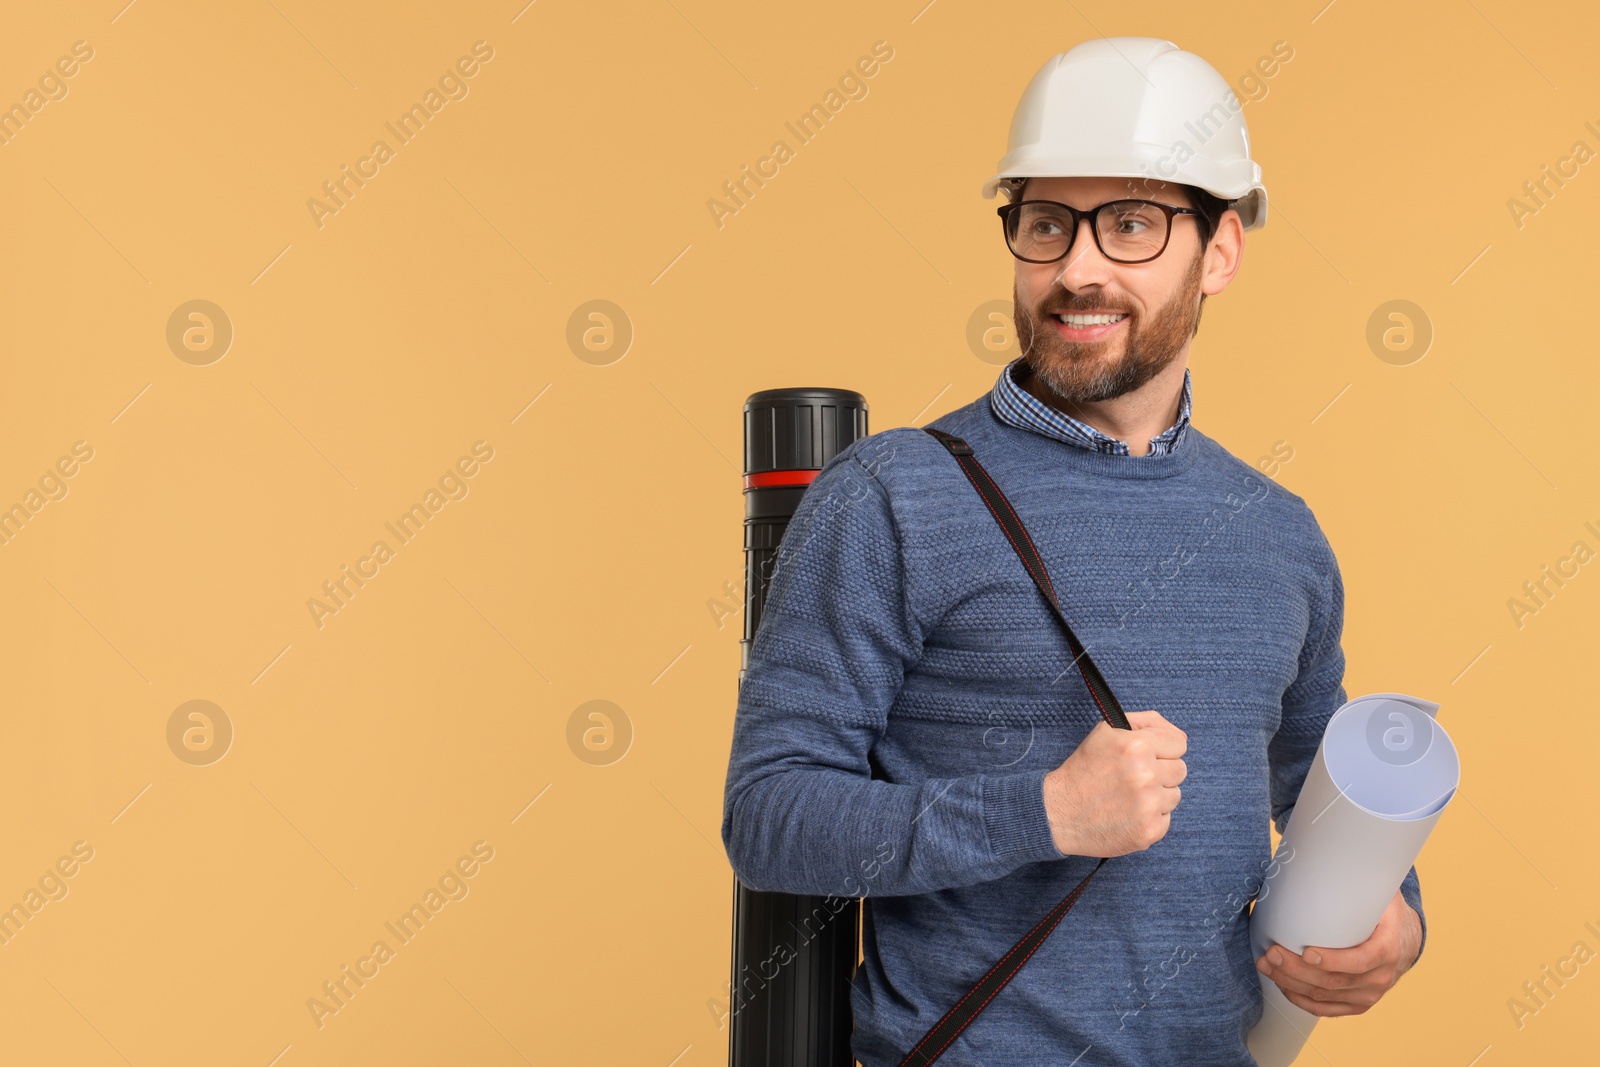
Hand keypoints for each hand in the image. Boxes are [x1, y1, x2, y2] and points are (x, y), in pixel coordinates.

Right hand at [1042, 710, 1186, 856]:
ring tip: (1129, 796)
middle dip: (1160, 772)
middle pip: (1180, 769)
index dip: (1162, 749)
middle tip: (1134, 778)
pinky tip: (1128, 814)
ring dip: (1157, 796)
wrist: (1058, 812)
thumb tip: (1180, 736)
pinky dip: (1150, 818)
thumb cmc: (1084, 769)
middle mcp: (1146, 775)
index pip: (1179, 743)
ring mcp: (1149, 806)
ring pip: (1175, 795)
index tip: (1147, 756)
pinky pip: (1166, 819)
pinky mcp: (1149, 831)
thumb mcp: (1107, 732)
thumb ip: (1147, 723)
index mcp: (1136, 746)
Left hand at [1255, 888, 1421, 1015]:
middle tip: (1271, 953)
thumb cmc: (1383, 911)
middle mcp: (1380, 977)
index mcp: (1388, 948)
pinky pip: (1327, 1009)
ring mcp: (1368, 994)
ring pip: (1325, 997)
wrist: (1404, 938)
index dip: (1333, 960)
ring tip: (1267, 965)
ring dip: (1292, 983)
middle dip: (1297, 970)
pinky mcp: (1356, 1003)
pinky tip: (1283, 987)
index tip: (1306, 952)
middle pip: (1334, 982)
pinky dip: (1302, 1000)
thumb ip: (1359, 875)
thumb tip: (1328, 846)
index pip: (1360, 961)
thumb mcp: (1380, 891)